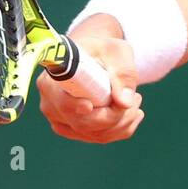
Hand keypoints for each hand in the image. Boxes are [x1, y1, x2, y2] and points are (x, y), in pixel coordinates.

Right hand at [37, 20, 143, 143]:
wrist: (96, 57)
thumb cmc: (104, 51)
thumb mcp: (116, 52)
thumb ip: (122, 73)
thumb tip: (124, 102)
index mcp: (52, 81)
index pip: (62, 102)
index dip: (74, 107)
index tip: (89, 106)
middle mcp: (50, 104)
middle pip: (81, 124)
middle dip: (115, 116)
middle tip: (137, 98)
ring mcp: (60, 120)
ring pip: (93, 135)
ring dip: (121, 123)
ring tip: (136, 100)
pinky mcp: (73, 129)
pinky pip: (98, 137)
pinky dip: (119, 129)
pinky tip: (133, 114)